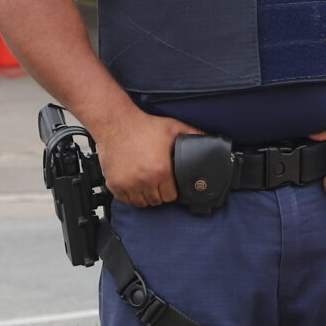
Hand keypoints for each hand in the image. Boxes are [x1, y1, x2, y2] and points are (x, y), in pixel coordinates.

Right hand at [87, 108, 202, 207]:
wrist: (116, 123)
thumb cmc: (144, 125)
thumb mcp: (174, 127)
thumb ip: (194, 134)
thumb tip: (211, 139)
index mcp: (161, 171)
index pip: (171, 196)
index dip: (172, 191)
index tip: (169, 183)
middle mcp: (144, 180)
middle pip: (156, 201)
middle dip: (159, 193)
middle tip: (158, 181)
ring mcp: (127, 184)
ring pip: (141, 203)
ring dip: (145, 196)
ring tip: (146, 183)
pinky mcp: (114, 183)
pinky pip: (124, 199)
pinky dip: (129, 195)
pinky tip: (133, 184)